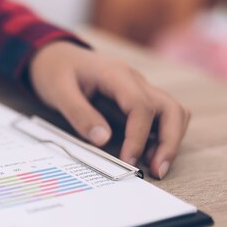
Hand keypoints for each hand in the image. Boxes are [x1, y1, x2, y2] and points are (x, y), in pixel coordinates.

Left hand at [30, 41, 190, 178]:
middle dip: (169, 141)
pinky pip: (160, 116)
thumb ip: (79, 114)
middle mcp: (134, 80)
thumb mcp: (58, 92)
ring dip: (169, 139)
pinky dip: (161, 135)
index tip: (128, 160)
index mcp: (116, 74)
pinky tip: (147, 154)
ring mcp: (138, 89)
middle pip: (170, 108)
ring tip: (155, 167)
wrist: (54, 56)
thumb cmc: (55, 71)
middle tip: (157, 170)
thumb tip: (103, 140)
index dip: (138, 136)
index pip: (141, 106)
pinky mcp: (136, 99)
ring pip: (172, 111)